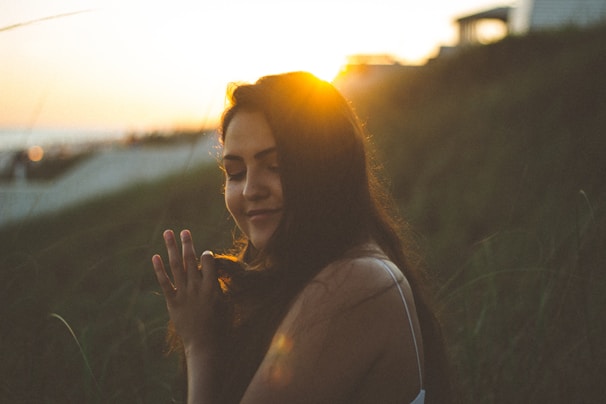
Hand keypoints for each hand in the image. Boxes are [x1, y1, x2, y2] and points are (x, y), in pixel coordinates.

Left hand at [151, 229, 225, 353]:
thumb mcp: (225, 303)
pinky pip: (164, 282)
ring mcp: (183, 294)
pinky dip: (159, 269)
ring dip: (171, 248)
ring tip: (168, 234)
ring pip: (176, 265)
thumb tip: (212, 273)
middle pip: (190, 259)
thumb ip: (217, 286)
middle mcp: (196, 287)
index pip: (207, 260)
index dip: (206, 255)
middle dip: (187, 243)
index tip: (205, 255)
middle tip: (184, 230)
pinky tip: (155, 256)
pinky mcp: (172, 302)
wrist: (206, 345)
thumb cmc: (220, 325)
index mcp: (212, 286)